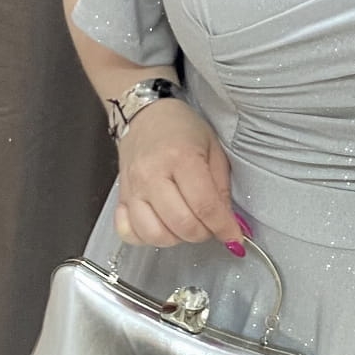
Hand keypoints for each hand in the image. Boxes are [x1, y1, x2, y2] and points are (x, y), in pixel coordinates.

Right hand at [114, 99, 250, 252]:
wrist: (145, 115)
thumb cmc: (182, 129)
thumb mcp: (213, 148)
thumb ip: (221, 187)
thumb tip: (228, 223)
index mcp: (181, 158)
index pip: (204, 206)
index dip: (223, 227)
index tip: (234, 237)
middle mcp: (152, 175)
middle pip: (181, 224)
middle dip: (203, 233)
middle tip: (211, 226)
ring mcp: (133, 188)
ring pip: (155, 234)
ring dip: (177, 238)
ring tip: (187, 225)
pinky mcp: (121, 197)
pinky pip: (128, 232)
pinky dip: (146, 238)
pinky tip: (161, 226)